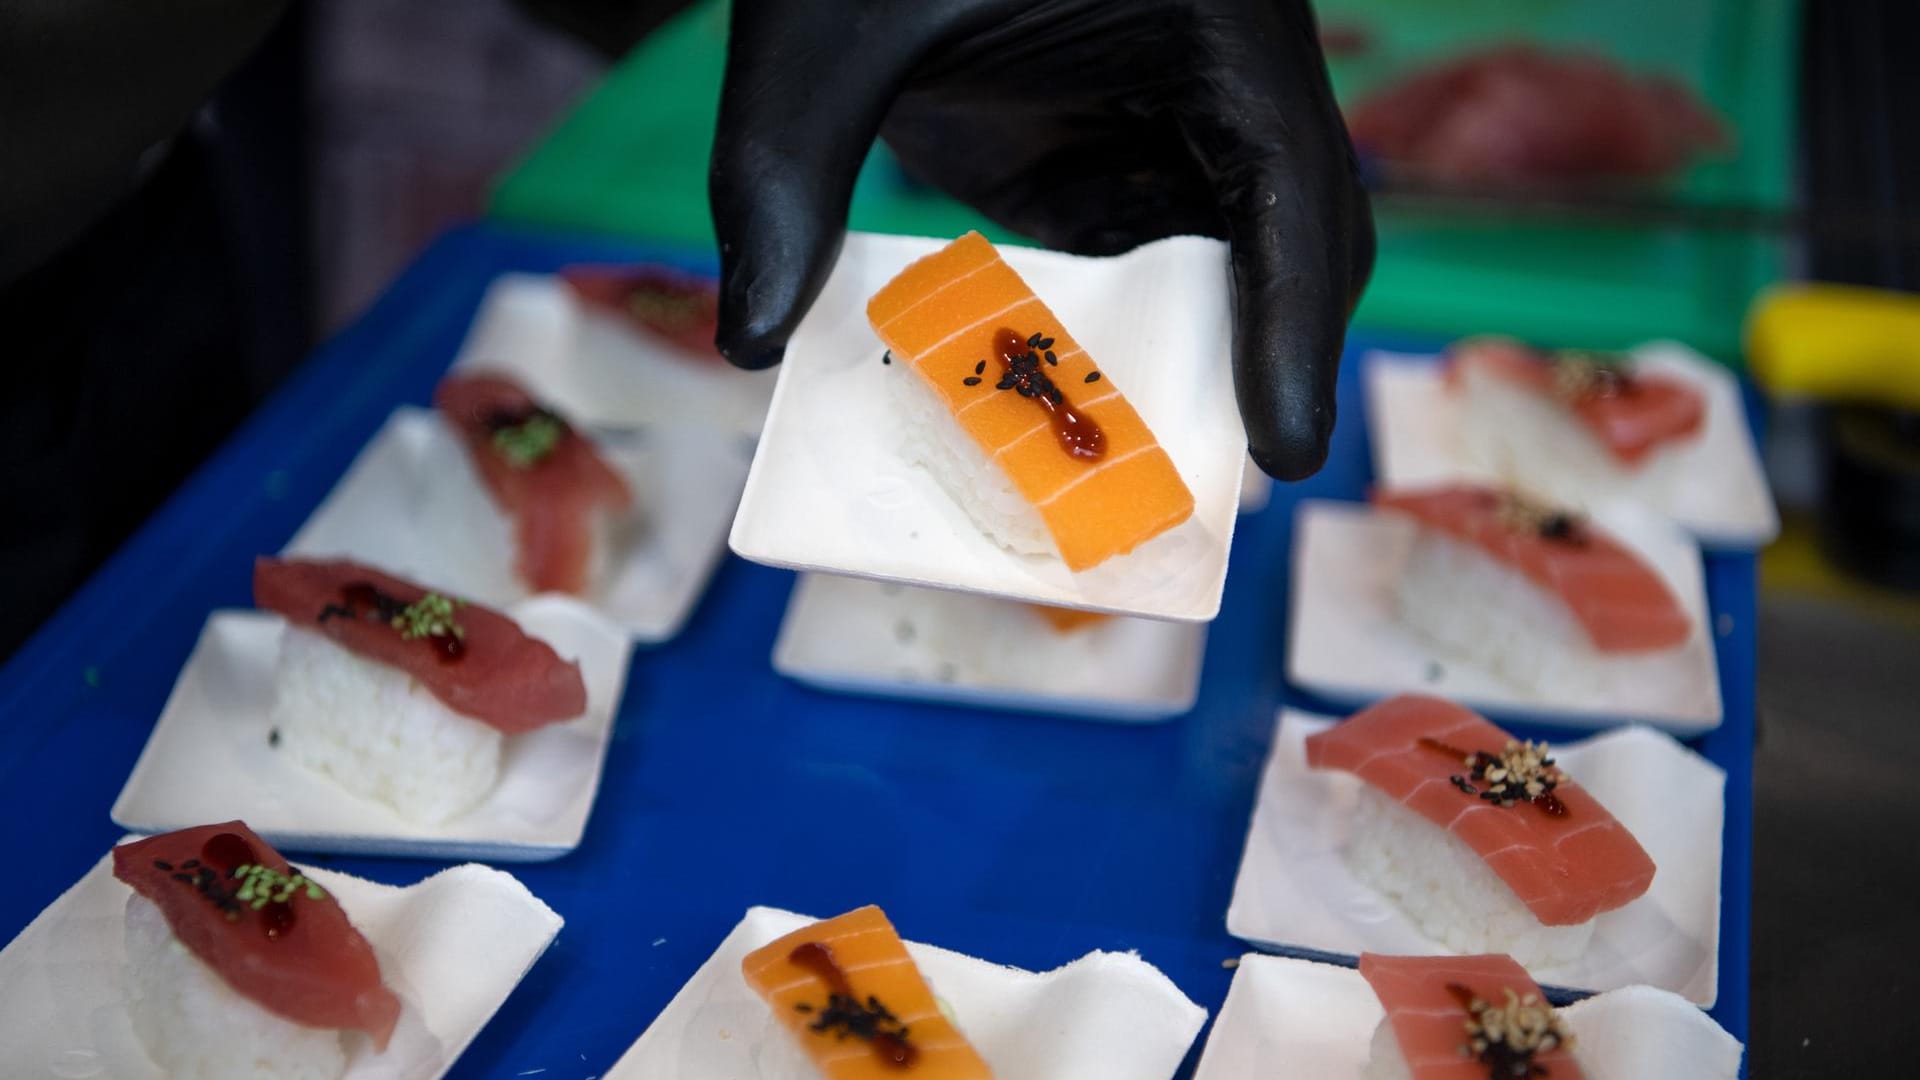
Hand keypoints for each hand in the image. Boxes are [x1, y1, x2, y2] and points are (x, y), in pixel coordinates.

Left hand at [708, 0, 1372, 479]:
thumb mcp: (818, 27)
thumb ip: (782, 174)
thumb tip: (749, 340)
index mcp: (1212, 13)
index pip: (1293, 181)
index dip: (1297, 323)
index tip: (1281, 450)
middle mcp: (1225, 64)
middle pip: (1298, 230)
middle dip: (1264, 354)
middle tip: (1200, 484)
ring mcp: (1179, 104)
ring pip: (1236, 253)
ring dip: (1188, 357)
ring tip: (1126, 466)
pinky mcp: (1120, 136)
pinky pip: (1147, 248)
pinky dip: (1115, 329)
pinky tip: (1057, 392)